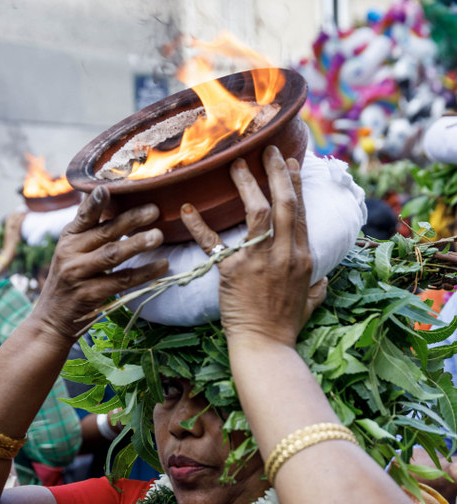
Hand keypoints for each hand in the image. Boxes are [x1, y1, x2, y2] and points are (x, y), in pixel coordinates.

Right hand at [2, 210, 26, 254]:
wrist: (7, 255)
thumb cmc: (9, 250)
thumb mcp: (10, 241)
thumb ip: (13, 237)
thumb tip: (18, 236)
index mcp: (6, 231)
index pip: (8, 220)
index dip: (12, 214)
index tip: (16, 211)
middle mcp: (8, 230)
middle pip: (11, 218)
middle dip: (17, 212)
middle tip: (23, 209)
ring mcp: (11, 232)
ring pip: (15, 220)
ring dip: (20, 214)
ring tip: (26, 211)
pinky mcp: (15, 235)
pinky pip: (18, 225)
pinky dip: (21, 219)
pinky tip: (25, 216)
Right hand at [33, 187, 167, 342]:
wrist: (51, 321)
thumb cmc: (68, 282)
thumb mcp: (70, 253)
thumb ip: (87, 231)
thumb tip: (106, 196)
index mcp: (68, 238)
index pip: (83, 216)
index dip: (95, 202)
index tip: (108, 188)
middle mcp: (70, 253)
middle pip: (104, 232)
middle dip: (131, 220)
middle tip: (154, 210)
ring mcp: (78, 274)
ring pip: (112, 254)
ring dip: (137, 244)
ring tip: (159, 236)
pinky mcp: (89, 295)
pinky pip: (122, 281)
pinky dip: (144, 273)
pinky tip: (162, 266)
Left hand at [181, 147, 313, 347]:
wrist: (265, 347)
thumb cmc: (286, 327)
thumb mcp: (311, 302)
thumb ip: (318, 284)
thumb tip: (324, 275)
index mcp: (302, 258)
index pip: (300, 213)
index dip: (295, 185)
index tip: (289, 164)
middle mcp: (284, 254)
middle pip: (284, 203)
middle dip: (277, 172)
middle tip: (268, 149)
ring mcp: (258, 260)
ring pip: (257, 212)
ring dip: (246, 184)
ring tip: (235, 164)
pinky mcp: (232, 271)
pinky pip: (213, 242)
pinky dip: (198, 224)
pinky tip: (187, 207)